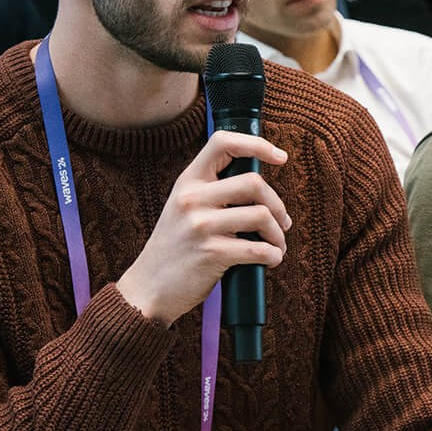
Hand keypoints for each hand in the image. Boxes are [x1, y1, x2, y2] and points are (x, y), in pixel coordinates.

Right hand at [115, 130, 291, 324]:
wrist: (148, 288)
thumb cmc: (176, 248)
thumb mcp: (184, 208)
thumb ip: (212, 191)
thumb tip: (260, 186)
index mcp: (188, 181)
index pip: (223, 142)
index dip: (257, 144)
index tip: (280, 157)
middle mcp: (192, 198)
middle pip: (254, 182)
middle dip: (278, 205)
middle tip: (282, 222)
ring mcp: (201, 225)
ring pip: (262, 215)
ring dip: (279, 234)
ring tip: (276, 245)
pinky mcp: (211, 253)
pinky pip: (260, 249)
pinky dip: (274, 255)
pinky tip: (271, 259)